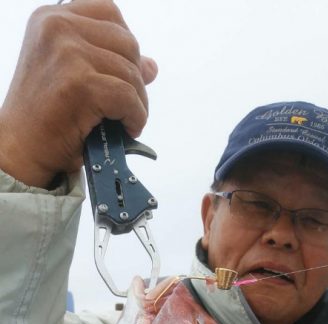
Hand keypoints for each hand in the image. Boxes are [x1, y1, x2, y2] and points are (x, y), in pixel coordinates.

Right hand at [0, 1, 157, 186]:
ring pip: (131, 72)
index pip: (109, 13)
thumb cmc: (46, 118)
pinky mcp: (79, 83)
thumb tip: (151, 66)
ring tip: (125, 122)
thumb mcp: (74, 79)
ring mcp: (67, 52)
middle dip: (136, 79)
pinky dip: (136, 117)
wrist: (21, 150)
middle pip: (127, 42)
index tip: (123, 74)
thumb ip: (109, 64)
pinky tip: (128, 129)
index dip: (125, 47)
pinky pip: (127, 96)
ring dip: (137, 103)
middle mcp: (57, 27)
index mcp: (52, 18)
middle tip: (128, 107)